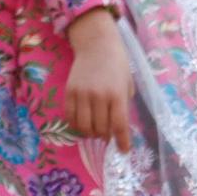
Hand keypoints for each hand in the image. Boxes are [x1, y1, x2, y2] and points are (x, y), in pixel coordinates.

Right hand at [65, 8, 133, 149]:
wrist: (97, 45)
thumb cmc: (117, 65)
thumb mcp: (127, 85)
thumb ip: (123, 105)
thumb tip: (118, 127)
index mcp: (117, 95)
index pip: (119, 126)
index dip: (122, 142)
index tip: (124, 150)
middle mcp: (99, 96)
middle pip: (100, 128)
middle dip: (105, 137)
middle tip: (107, 137)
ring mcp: (82, 94)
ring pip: (84, 125)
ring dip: (90, 133)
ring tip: (94, 131)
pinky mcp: (69, 91)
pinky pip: (70, 116)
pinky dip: (75, 124)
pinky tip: (81, 123)